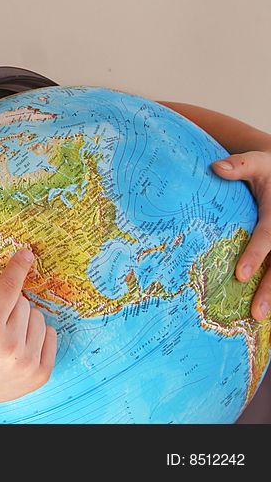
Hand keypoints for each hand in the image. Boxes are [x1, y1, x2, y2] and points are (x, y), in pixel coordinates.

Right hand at [0, 249, 56, 417]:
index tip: (26, 254)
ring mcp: (27, 363)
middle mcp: (10, 347)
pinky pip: (50, 335)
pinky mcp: (40, 375)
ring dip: (23, 320)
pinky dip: (36, 334)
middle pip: (23, 301)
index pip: (9, 288)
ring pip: (38, 317)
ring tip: (4, 335)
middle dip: (9, 304)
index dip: (18, 268)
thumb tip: (6, 277)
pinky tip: (17, 344)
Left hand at [212, 150, 270, 320]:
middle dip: (270, 289)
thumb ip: (239, 166)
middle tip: (254, 312)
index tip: (240, 274)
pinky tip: (264, 310)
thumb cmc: (267, 172)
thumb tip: (216, 168)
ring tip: (258, 317)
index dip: (255, 255)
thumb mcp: (257, 164)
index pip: (268, 236)